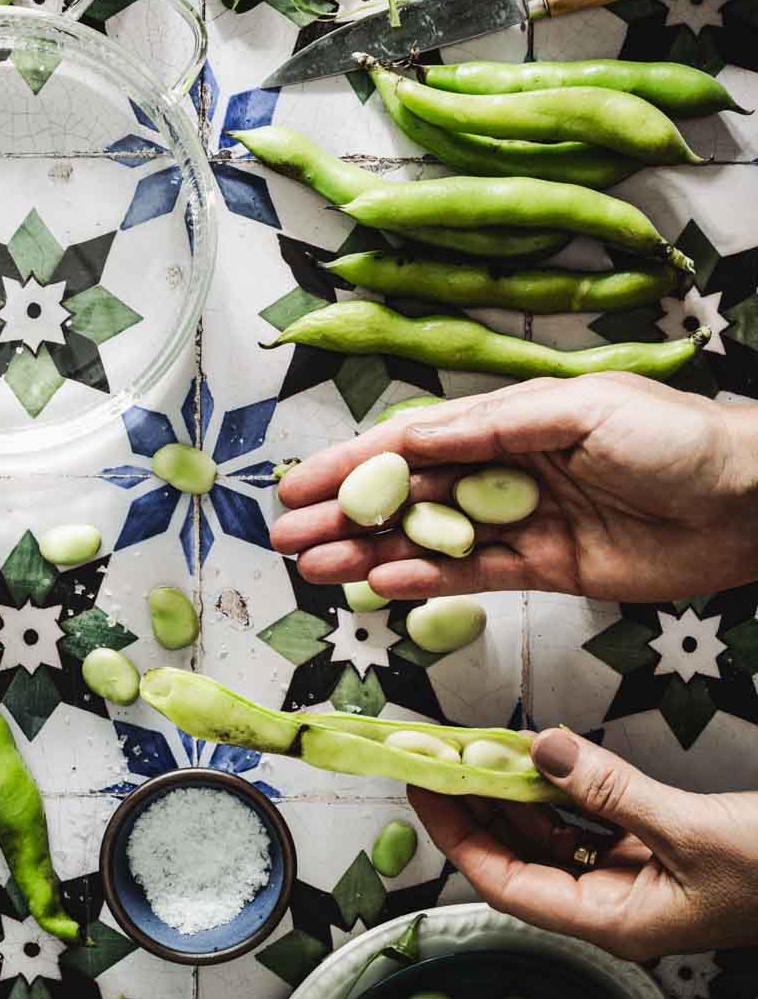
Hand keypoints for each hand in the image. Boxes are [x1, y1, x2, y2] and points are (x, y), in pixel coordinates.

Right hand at [271, 374, 757, 600]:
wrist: (752, 501)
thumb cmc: (678, 437)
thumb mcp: (583, 411)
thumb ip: (494, 427)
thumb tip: (414, 435)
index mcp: (512, 417)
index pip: (414, 440)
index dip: (353, 461)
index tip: (299, 482)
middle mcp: (507, 466)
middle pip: (409, 492)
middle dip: (344, 512)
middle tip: (286, 536)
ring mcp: (524, 520)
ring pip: (429, 539)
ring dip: (369, 553)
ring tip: (313, 570)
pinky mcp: (549, 568)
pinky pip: (474, 578)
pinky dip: (427, 583)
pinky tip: (382, 587)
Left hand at [409, 728, 757, 959]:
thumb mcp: (690, 829)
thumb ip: (611, 790)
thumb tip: (541, 749)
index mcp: (614, 922)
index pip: (508, 884)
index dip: (459, 838)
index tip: (424, 790)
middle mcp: (613, 906)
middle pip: (521, 858)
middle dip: (477, 810)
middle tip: (437, 758)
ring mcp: (633, 879)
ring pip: (553, 836)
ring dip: (515, 794)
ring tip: (476, 749)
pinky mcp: (655, 850)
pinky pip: (589, 821)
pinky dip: (562, 789)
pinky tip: (541, 755)